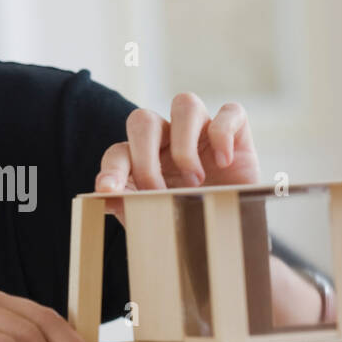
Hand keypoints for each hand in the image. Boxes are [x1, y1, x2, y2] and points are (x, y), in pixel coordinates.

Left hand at [95, 93, 258, 223]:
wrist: (233, 237)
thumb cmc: (190, 227)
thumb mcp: (158, 222)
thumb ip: (130, 208)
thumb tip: (104, 196)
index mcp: (142, 160)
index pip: (118, 152)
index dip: (110, 168)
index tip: (107, 189)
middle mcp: (168, 139)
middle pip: (143, 120)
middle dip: (146, 159)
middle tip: (158, 193)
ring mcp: (202, 132)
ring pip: (185, 104)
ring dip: (184, 146)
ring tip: (195, 182)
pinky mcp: (237, 132)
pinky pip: (230, 111)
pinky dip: (223, 134)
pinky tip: (224, 163)